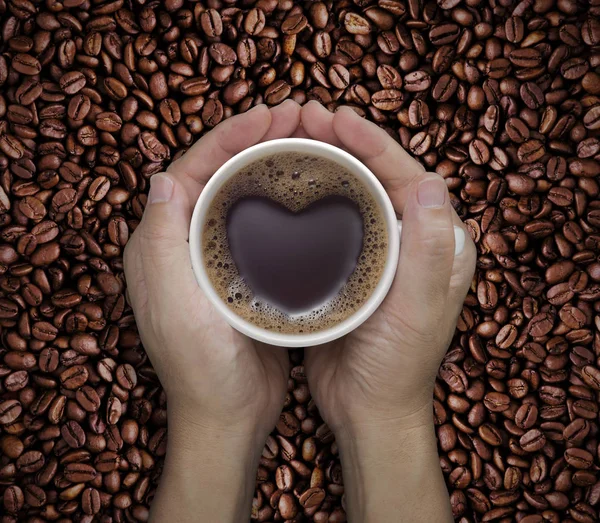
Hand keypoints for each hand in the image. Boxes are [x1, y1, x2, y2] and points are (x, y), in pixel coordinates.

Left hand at [123, 101, 301, 521]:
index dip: (228, 137)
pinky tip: (308, 193)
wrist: (227, 416)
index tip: (270, 116)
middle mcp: (184, 245)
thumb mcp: (174, 303)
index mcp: (161, 244)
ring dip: (270, 165)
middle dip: (254, 141)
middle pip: (218, 175)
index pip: (191, 170)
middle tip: (297, 120)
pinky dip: (281, 202)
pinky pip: (260, 225)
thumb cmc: (199, 367)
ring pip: (242, 196)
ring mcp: (216, 259)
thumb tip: (161, 177)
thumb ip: (160, 240)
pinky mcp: (245, 275)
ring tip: (307, 143)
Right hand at [299, 102, 476, 521]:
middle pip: (378, 177)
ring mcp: (379, 254)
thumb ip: (431, 250)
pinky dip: (313, 201)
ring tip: (292, 142)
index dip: (373, 142)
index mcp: (437, 244)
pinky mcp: (350, 269)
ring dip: (327, 165)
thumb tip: (432, 181)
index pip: (407, 175)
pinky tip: (287, 191)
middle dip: (345, 144)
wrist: (370, 407)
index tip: (336, 118)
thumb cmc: (398, 365)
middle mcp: (411, 242)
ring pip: (353, 195)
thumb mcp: (419, 310)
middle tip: (304, 120)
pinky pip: (333, 223)